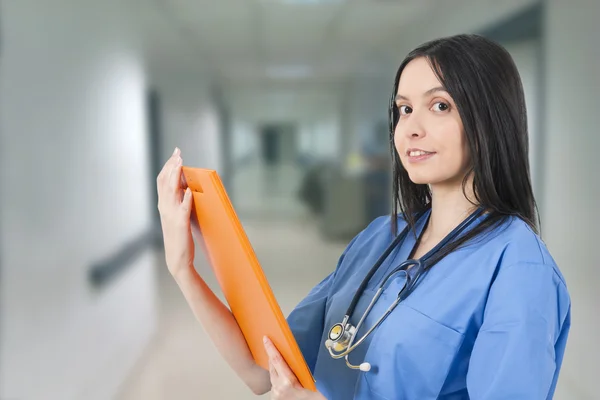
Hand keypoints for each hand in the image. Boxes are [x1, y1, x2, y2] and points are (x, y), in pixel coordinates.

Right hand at [156, 147, 194, 277]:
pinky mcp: (181, 224)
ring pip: (172, 191)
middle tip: (178, 153)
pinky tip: (190, 191)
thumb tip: (186, 187)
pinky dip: (186, 199)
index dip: (168, 166)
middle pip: (165, 181)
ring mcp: (172, 215)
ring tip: (181, 164)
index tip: (175, 154)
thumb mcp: (175, 216)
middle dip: (172, 165)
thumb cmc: (178, 237)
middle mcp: (164, 207)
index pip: (162, 180)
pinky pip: (183, 208)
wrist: (177, 259)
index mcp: (163, 205)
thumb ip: (177, 202)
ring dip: (176, 176)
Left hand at [263, 336, 326, 399]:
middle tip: (273, 347)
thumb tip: (299, 359)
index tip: (266, 339)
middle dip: (273, 357)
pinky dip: (277, 379)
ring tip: (281, 365)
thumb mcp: (311, 382)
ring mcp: (275, 394)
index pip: (276, 360)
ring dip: (276, 369)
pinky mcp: (274, 398)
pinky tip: (282, 378)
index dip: (270, 348)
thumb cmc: (314, 399)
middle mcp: (278, 388)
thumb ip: (303, 371)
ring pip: (272, 376)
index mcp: (287, 382)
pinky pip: (274, 384)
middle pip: (272, 367)